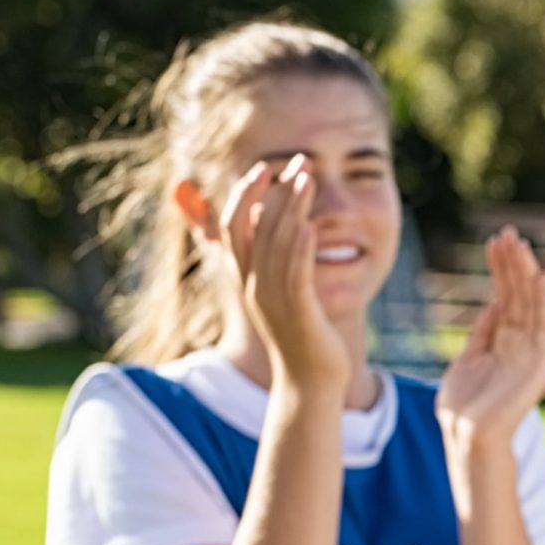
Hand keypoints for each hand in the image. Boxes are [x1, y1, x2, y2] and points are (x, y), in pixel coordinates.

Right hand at [219, 159, 348, 393]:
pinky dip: (301, 248)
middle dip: (272, 192)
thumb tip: (276, 226)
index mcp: (247, 279)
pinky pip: (296, 275)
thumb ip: (275, 261)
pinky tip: (310, 225)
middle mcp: (254, 286)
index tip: (265, 168)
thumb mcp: (281, 293)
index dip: (246, 195)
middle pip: (254, 228)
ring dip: (292, 208)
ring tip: (307, 179)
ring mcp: (273, 300)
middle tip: (296, 161)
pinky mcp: (299, 313)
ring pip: (277, 245)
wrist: (310, 382)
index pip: (235, 227)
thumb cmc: (300, 334)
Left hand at [439, 229, 544, 446]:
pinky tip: (541, 279)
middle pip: (519, 295)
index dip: (500, 269)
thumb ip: (483, 332)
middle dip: (513, 264)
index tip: (493, 241)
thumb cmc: (463, 405)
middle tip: (507, 233)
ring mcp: (531, 353)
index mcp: (503, 340)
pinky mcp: (539, 365)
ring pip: (532, 305)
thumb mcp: (467, 359)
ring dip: (527, 275)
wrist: (467, 438)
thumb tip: (494, 302)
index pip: (505, 295)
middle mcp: (520, 342)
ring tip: (521, 247)